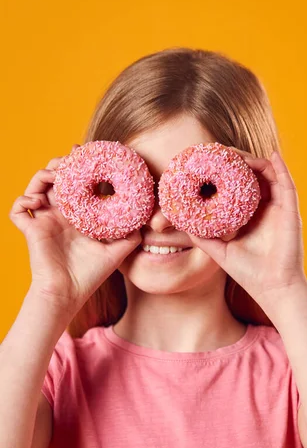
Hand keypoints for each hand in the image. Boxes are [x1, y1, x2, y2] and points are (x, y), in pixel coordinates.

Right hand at [9, 145, 140, 313]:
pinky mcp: (31, 230)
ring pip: (35, 187)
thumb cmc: (91, 275)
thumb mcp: (117, 251)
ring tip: (54, 175)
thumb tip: (147, 220)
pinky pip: (17, 210)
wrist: (69, 294)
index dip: (78, 167)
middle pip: (55, 178)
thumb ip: (131, 235)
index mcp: (78, 215)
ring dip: (42, 175)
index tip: (86, 154)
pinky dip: (22, 201)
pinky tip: (37, 202)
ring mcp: (44, 221)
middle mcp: (60, 214)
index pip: (76, 183)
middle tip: (70, 160)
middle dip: (60, 164)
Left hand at [188, 148, 306, 307]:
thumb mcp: (219, 251)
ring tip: (235, 154)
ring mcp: (279, 209)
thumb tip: (181, 223)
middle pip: (252, 176)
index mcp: (250, 216)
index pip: (238, 187)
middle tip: (218, 151)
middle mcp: (265, 209)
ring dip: (253, 161)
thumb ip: (202, 237)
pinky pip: (287, 184)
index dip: (225, 173)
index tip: (208, 162)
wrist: (271, 288)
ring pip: (268, 175)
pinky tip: (270, 156)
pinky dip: (280, 168)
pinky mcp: (290, 212)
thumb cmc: (249, 273)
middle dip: (236, 162)